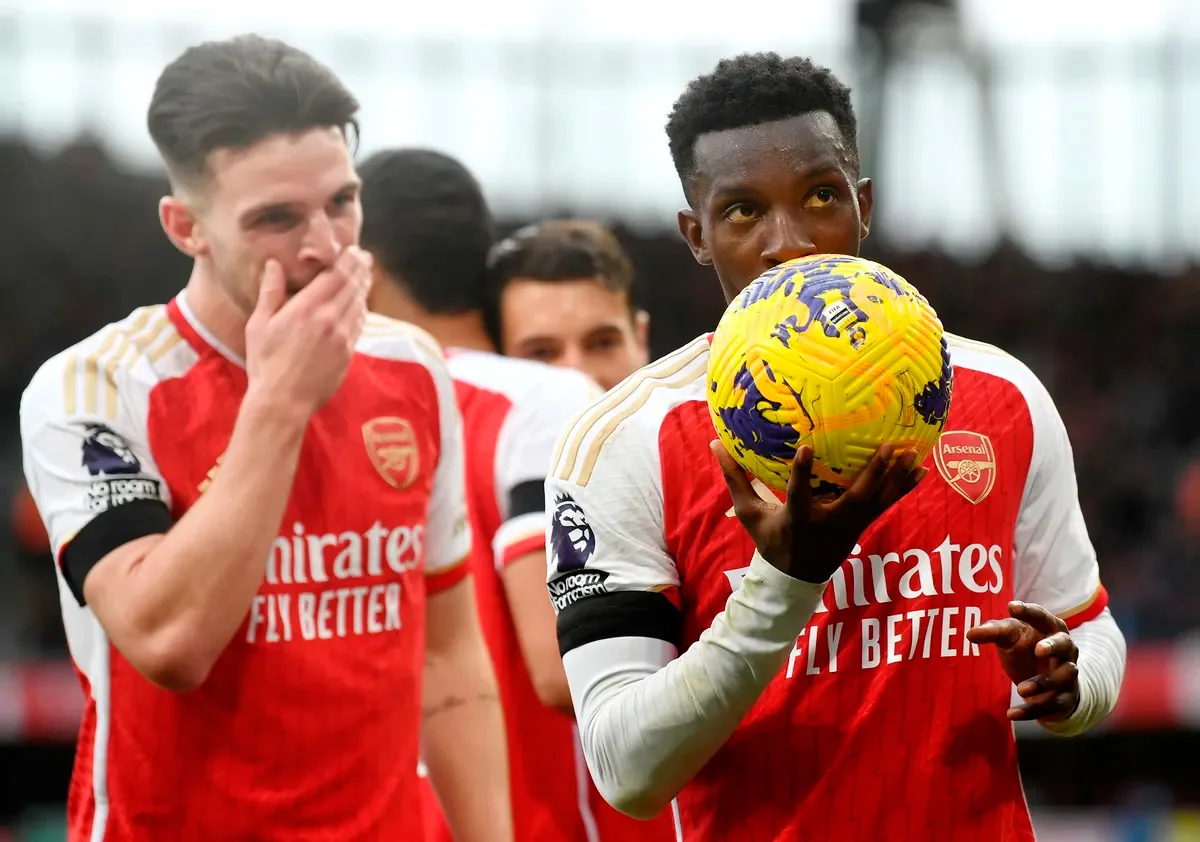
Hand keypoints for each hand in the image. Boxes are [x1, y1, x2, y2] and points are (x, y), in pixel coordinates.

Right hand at [245, 247, 372, 415]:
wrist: (283, 401)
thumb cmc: (265, 362)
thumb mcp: (259, 324)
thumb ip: (270, 292)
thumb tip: (274, 264)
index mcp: (306, 308)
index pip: (335, 276)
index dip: (347, 261)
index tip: (353, 250)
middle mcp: (329, 319)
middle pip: (352, 287)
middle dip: (360, 269)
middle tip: (365, 258)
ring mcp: (343, 337)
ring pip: (360, 305)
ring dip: (364, 288)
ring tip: (365, 276)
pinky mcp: (349, 353)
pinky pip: (360, 325)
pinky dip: (362, 310)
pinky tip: (360, 305)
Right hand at [712, 442, 927, 582]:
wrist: (796, 577)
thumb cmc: (771, 540)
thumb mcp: (750, 514)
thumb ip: (736, 479)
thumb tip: (715, 443)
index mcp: (798, 519)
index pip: (799, 496)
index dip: (802, 474)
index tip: (807, 449)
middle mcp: (829, 523)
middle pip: (855, 499)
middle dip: (873, 474)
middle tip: (888, 446)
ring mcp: (850, 526)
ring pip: (878, 501)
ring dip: (896, 478)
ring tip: (914, 453)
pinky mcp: (862, 526)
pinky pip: (887, 504)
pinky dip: (904, 487)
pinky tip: (921, 470)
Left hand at [965, 601, 1079, 721]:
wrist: (1048, 687)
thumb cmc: (1026, 651)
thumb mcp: (1009, 638)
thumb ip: (992, 632)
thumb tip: (970, 633)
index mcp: (1050, 629)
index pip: (1042, 617)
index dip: (1029, 612)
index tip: (1011, 607)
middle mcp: (1065, 650)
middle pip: (1065, 644)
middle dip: (1053, 646)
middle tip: (1039, 649)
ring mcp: (1067, 675)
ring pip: (1062, 677)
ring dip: (1042, 683)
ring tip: (1021, 689)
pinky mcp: (1063, 699)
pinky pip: (1049, 705)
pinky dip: (1030, 710)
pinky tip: (1011, 714)